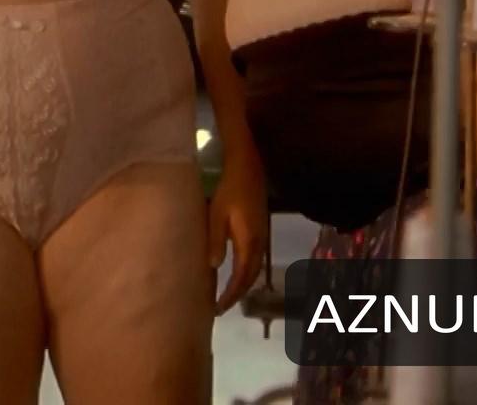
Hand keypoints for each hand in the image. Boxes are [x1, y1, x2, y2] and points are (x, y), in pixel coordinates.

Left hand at [208, 141, 268, 314]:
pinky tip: (236, 271)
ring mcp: (262, 237)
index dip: (230, 295)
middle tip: (220, 307)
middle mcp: (259, 244)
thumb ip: (216, 240)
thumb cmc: (229, 190)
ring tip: (227, 295)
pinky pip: (254, 259)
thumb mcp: (217, 214)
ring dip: (242, 284)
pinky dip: (246, 272)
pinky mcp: (260, 230)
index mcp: (248, 242)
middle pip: (250, 277)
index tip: (217, 309)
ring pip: (254, 269)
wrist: (248, 168)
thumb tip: (214, 267)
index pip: (241, 277)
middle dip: (237, 294)